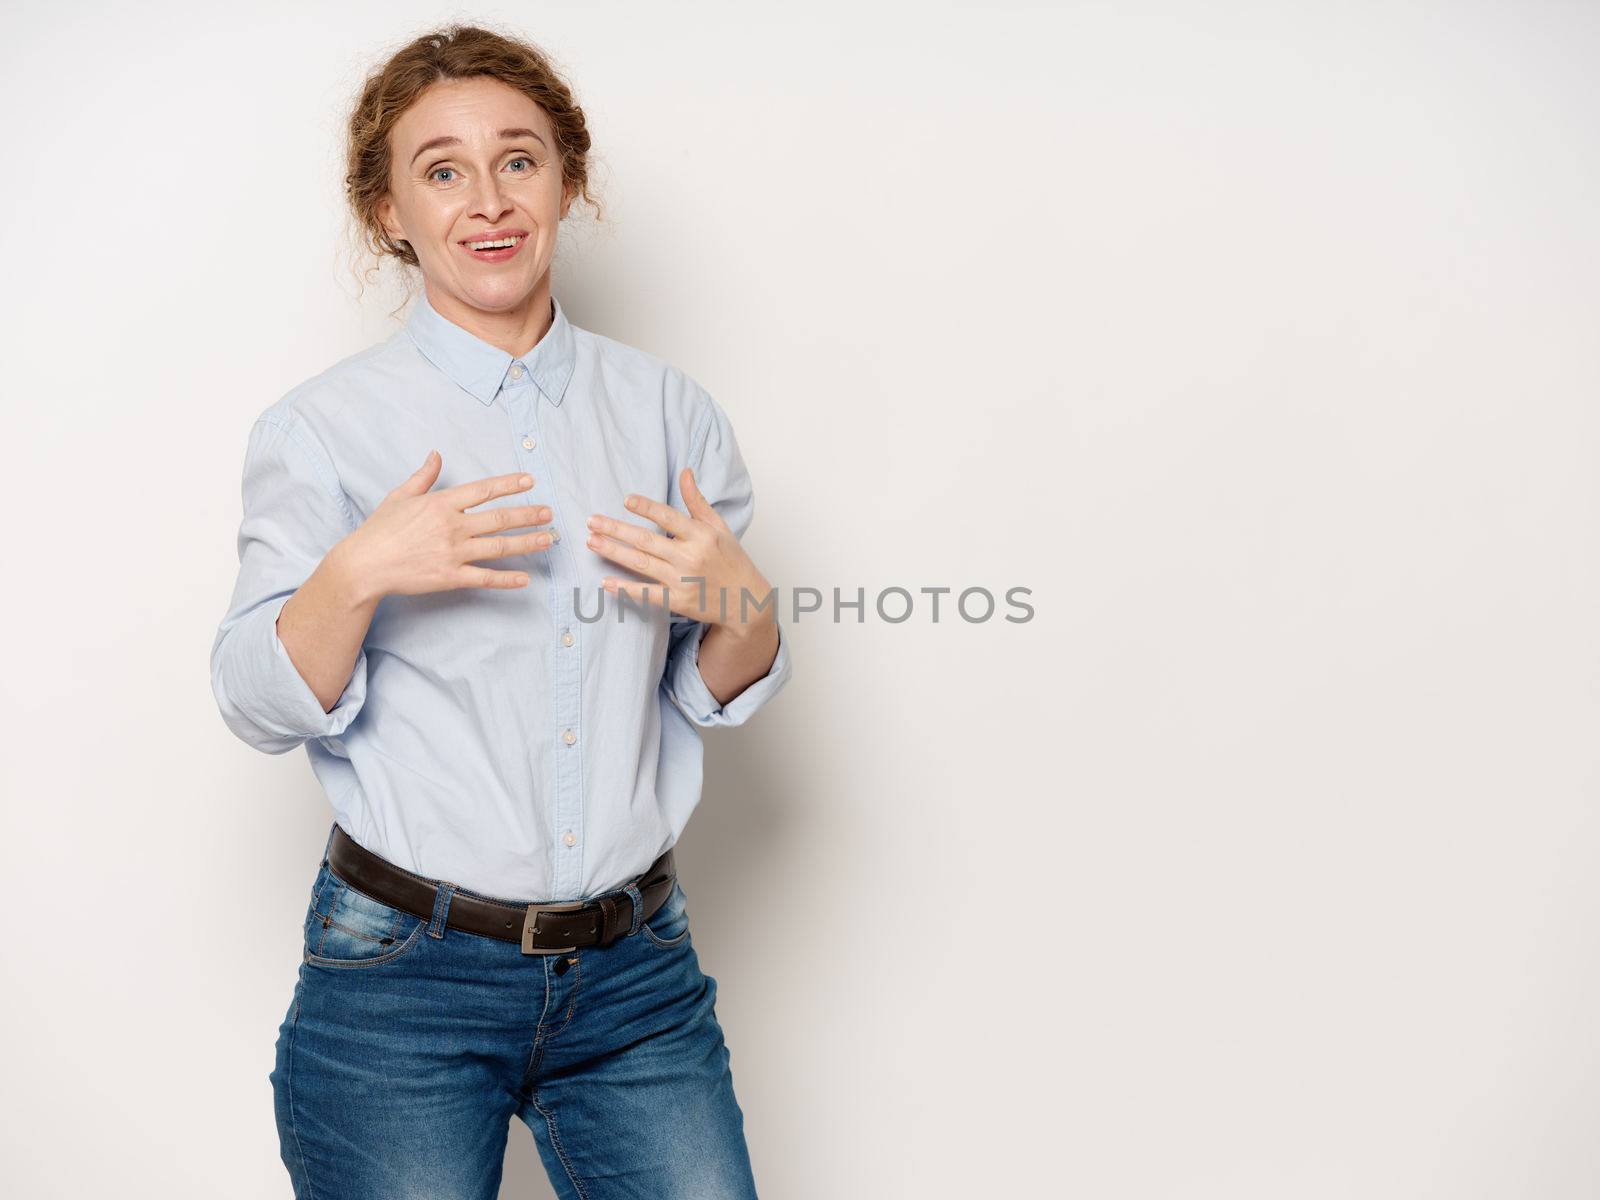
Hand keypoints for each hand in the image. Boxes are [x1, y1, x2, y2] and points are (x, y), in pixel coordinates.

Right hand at [333, 450, 553, 602]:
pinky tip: (526, 579)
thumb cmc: (380, 530)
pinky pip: (485, 577)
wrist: (364, 565)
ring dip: (526, 543)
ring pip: (499, 546)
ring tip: (547, 539)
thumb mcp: (400, 496)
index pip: (483, 490)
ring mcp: (453, 552)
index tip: (530, 480)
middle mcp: (452, 526)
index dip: (509, 484)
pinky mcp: (451, 577)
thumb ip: (423, 476)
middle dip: (528, 514)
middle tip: (549, 513)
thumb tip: (436, 454)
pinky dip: (507, 579)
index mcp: (441, 503)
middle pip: (499, 518)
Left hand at [586, 467, 773, 627]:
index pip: (668, 517)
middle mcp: (690, 556)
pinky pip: (647, 594)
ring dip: (614, 552)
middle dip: (616, 529)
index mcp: (701, 535)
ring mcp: (683, 580)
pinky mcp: (678, 601)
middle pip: (646, 540)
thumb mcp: (719, 527)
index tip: (625, 500)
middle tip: (591, 521)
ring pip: (641, 564)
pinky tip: (606, 582)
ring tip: (592, 542)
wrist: (745, 600)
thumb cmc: (731, 560)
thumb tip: (685, 471)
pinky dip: (626, 589)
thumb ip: (697, 501)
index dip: (646, 508)